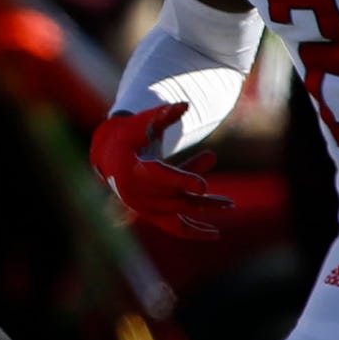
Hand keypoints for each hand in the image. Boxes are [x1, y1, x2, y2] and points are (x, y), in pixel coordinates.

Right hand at [90, 102, 233, 237]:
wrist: (108, 156)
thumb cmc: (128, 135)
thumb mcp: (141, 123)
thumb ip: (161, 115)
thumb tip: (185, 105)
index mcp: (133, 170)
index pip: (160, 177)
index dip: (182, 180)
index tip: (203, 186)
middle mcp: (136, 193)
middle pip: (175, 198)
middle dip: (204, 200)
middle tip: (229, 204)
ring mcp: (143, 206)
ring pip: (178, 212)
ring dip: (204, 210)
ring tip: (230, 205)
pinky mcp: (150, 213)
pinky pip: (173, 227)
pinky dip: (193, 231)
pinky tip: (214, 234)